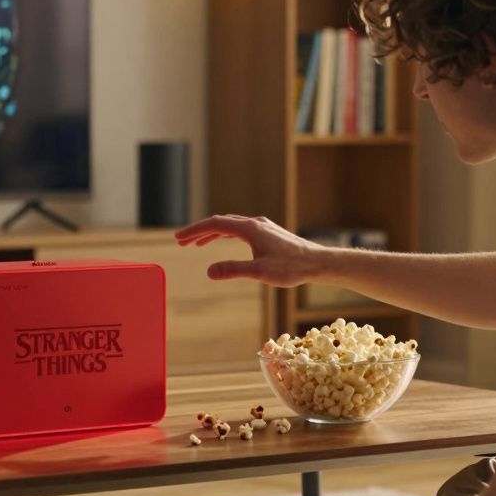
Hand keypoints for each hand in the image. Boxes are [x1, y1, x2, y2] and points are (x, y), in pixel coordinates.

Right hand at [174, 214, 325, 286]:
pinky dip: (226, 235)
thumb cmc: (292, 268)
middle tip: (181, 241)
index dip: (194, 231)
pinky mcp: (268, 233)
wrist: (318, 263)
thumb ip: (234, 270)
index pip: (214, 224)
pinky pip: (240, 230)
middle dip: (199, 231)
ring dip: (212, 233)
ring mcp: (262, 227)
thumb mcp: (260, 272)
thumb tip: (208, 271)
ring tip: (196, 244)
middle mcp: (254, 223)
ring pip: (230, 225)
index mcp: (249, 228)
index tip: (178, 238)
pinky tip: (223, 241)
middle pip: (220, 222)